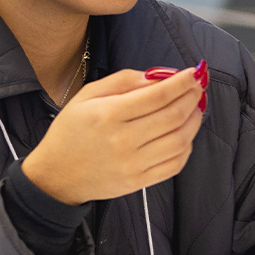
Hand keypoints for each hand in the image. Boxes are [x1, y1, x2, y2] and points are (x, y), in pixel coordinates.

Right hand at [23, 63, 205, 204]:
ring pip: (180, 140)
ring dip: (194, 120)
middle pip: (173, 116)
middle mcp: (123, 140)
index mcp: (109, 114)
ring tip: (194, 107)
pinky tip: (185, 134)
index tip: (193, 73)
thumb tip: (156, 77)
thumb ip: (122, 81)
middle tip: (198, 86)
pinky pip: (175, 164)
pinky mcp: (139, 182)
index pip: (157, 95)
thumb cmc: (70, 131)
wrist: (56, 175)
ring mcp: (133, 164)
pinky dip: (187, 146)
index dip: (181, 82)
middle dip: (192, 97)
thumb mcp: (87, 95)